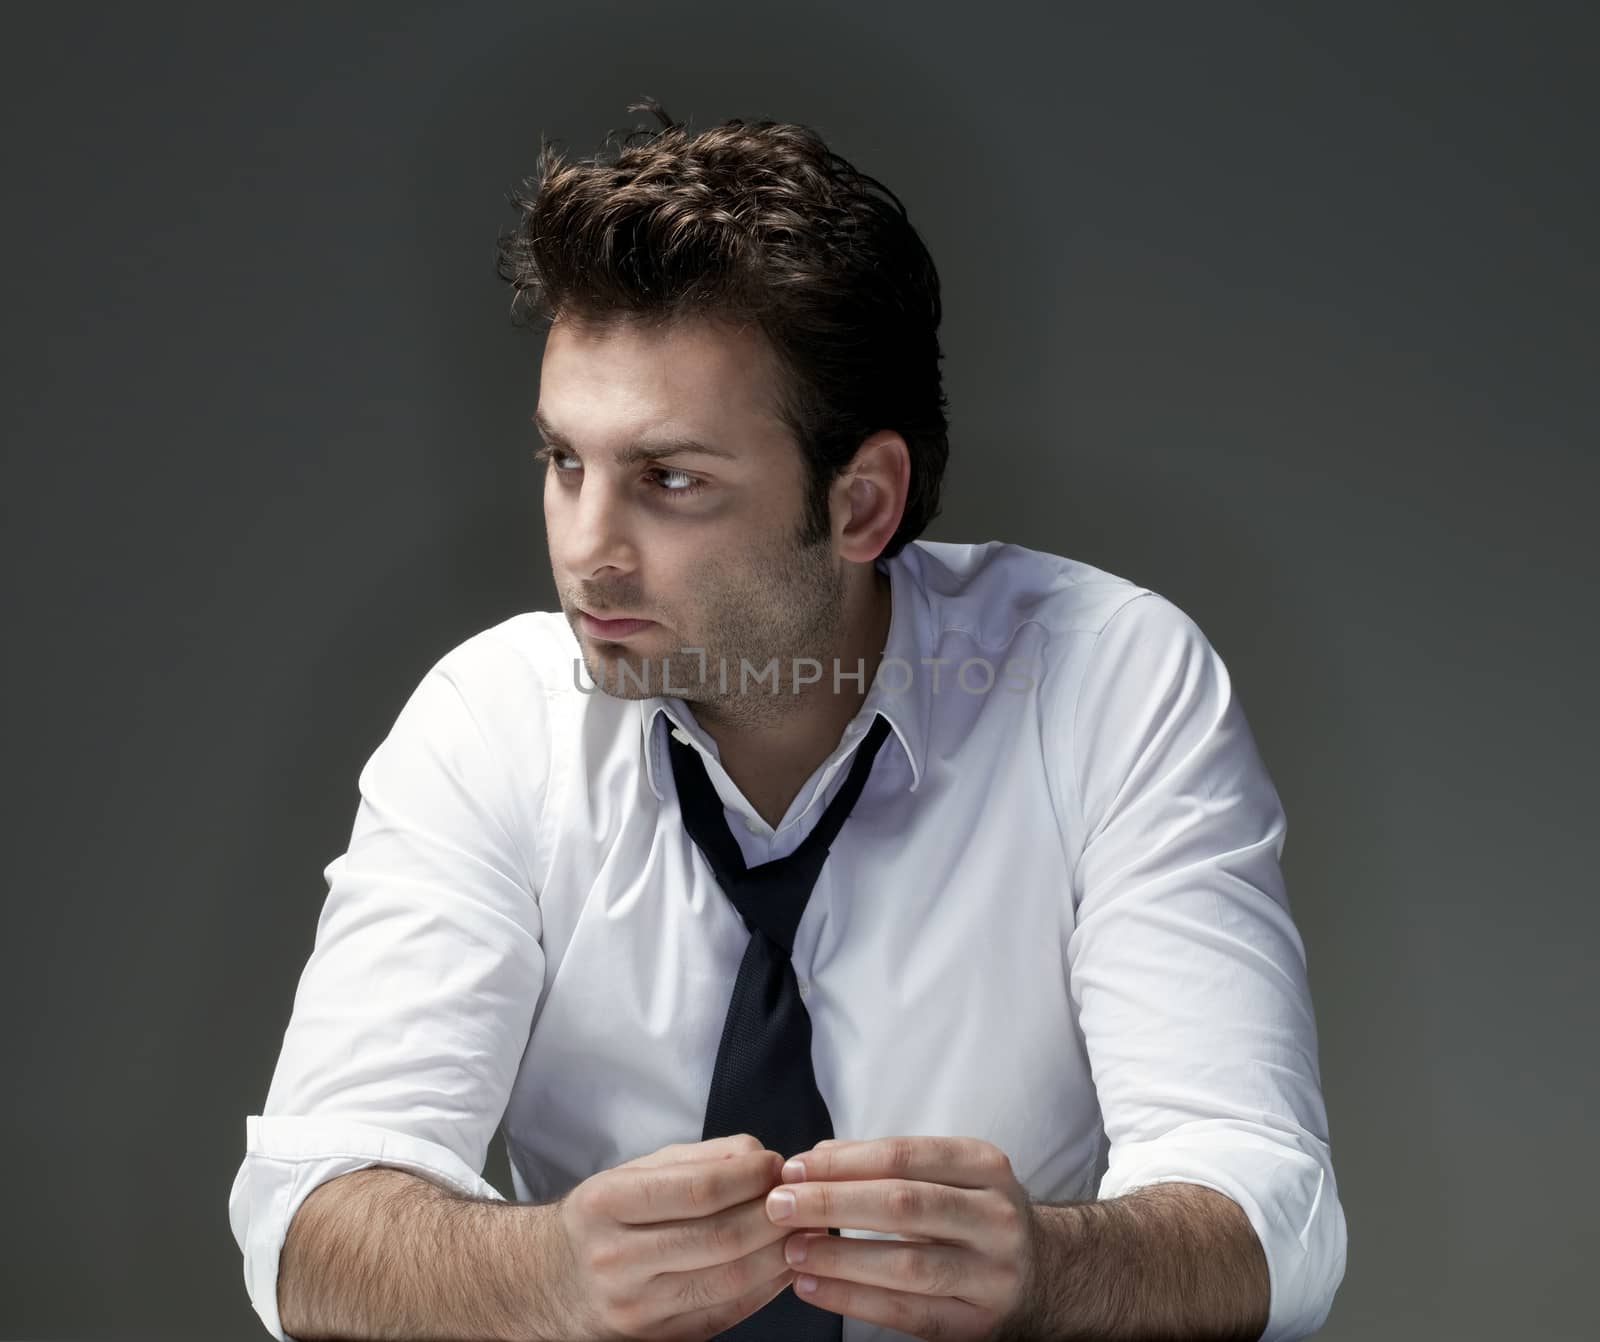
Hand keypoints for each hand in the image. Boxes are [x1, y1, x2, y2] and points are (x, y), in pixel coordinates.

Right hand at [552, 1133, 802, 1340]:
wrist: (549, 1280)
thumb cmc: (601, 1218)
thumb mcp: (634, 1172)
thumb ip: (700, 1159)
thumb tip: (761, 1158)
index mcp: (608, 1204)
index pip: (699, 1189)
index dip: (751, 1176)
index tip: (777, 1165)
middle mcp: (617, 1258)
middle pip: (721, 1238)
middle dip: (774, 1216)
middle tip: (801, 1199)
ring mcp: (636, 1306)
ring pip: (729, 1281)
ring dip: (778, 1254)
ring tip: (799, 1230)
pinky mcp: (657, 1339)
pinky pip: (725, 1314)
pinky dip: (764, 1289)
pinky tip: (781, 1266)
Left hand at [764, 1136, 1041, 1341]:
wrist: (1046, 1273)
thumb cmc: (974, 1213)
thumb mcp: (951, 1173)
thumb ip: (888, 1162)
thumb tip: (815, 1158)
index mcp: (985, 1166)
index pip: (904, 1156)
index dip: (844, 1161)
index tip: (793, 1167)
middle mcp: (995, 1217)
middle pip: (905, 1205)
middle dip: (833, 1203)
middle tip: (779, 1205)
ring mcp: (993, 1275)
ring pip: (908, 1264)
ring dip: (840, 1257)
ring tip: (792, 1250)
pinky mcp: (978, 1325)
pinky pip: (909, 1314)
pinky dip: (855, 1301)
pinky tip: (814, 1288)